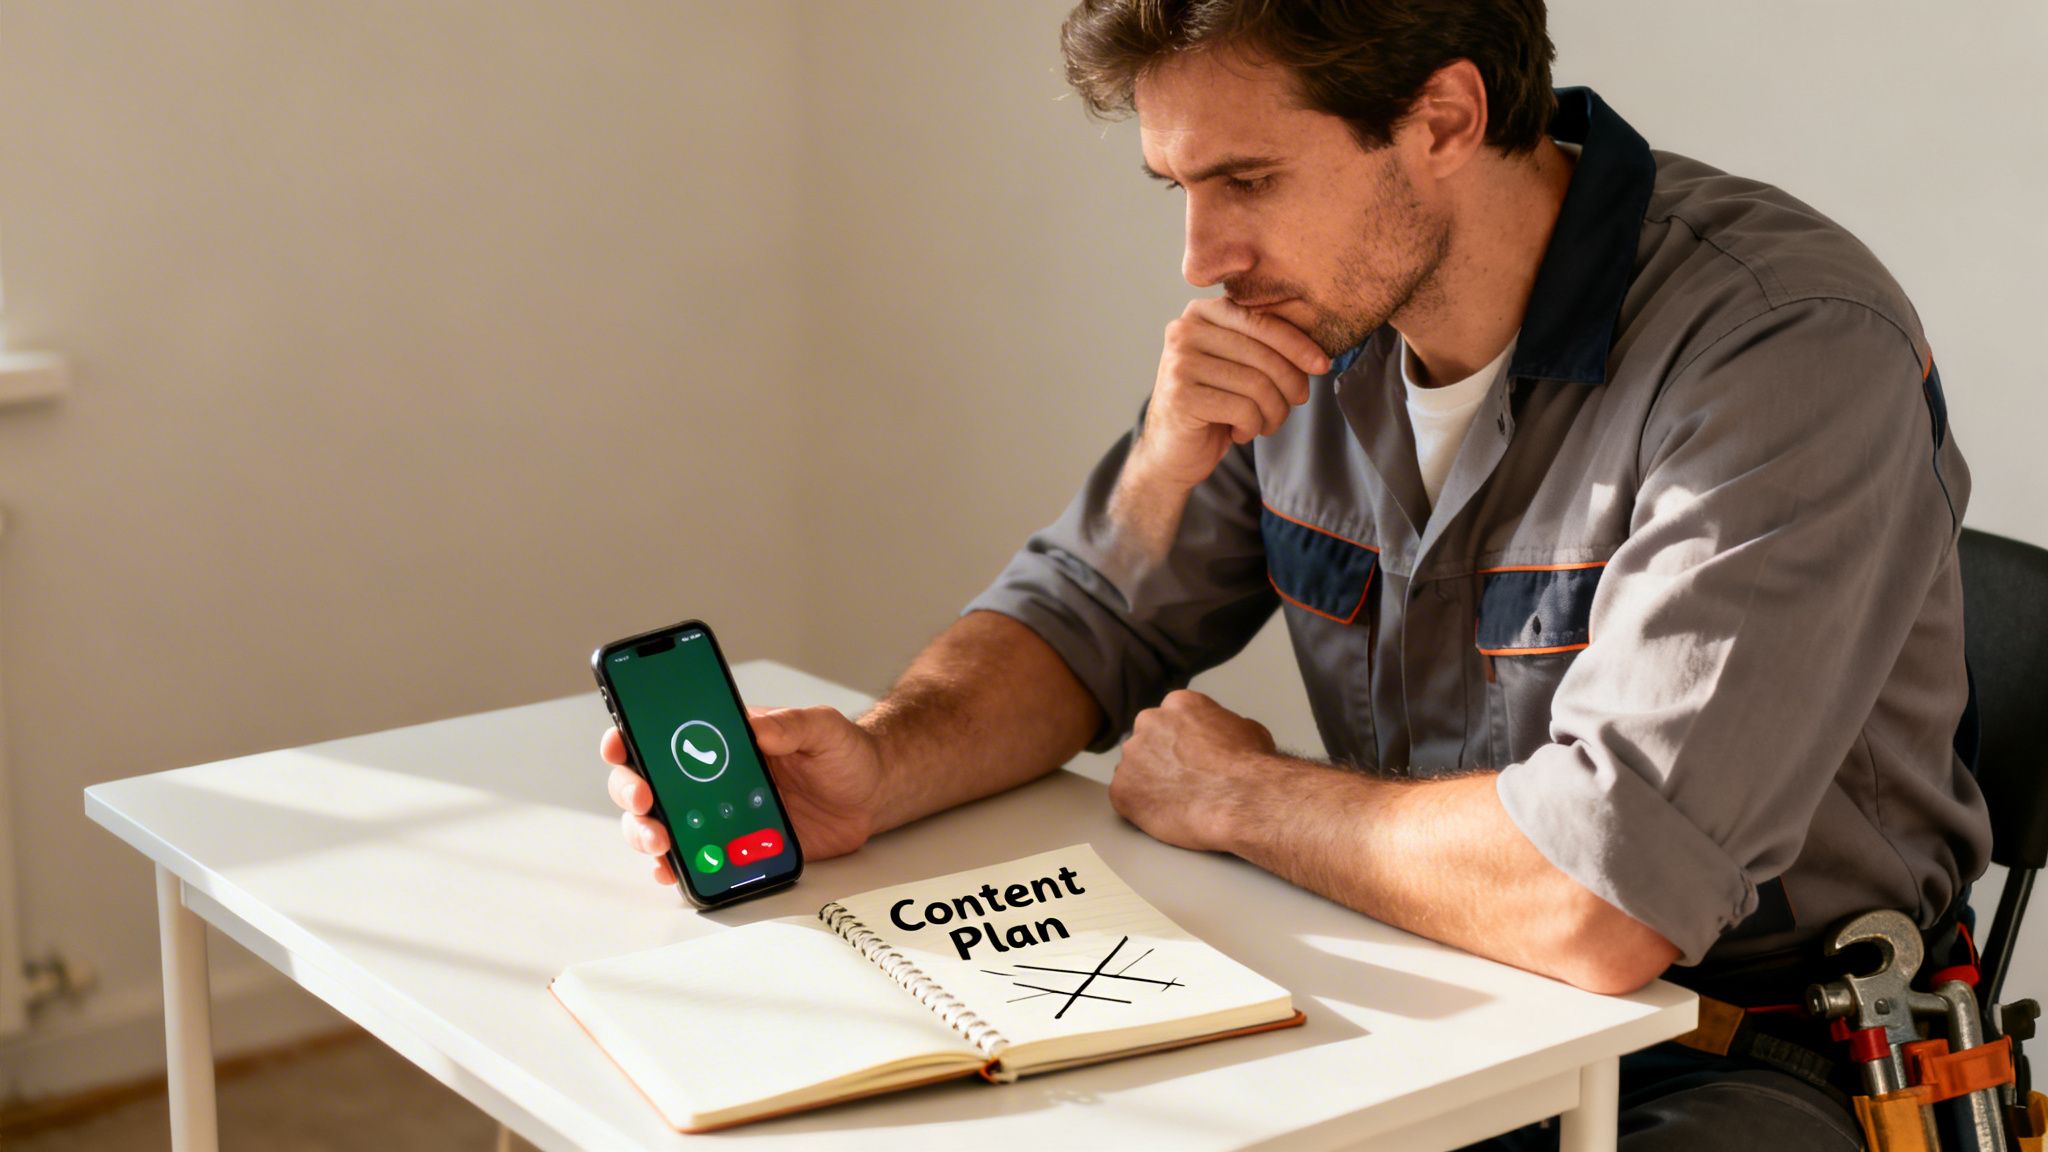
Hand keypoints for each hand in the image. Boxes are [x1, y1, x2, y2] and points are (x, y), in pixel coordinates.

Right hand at [603, 705, 884, 885]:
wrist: (873, 795)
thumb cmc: (844, 753)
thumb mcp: (822, 728)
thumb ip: (790, 724)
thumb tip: (754, 726)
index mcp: (724, 738)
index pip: (662, 732)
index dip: (630, 735)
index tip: (620, 744)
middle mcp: (709, 775)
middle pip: (646, 780)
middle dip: (631, 790)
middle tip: (644, 800)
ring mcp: (717, 813)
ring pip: (659, 823)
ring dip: (646, 833)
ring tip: (659, 842)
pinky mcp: (734, 846)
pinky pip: (692, 858)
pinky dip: (675, 867)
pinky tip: (671, 871)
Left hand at [1110, 690, 1278, 851]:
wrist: (1243, 799)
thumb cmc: (1251, 767)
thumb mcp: (1248, 729)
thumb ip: (1223, 727)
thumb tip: (1225, 736)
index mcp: (1178, 704)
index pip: (1169, 720)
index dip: (1180, 742)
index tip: (1189, 758)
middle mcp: (1149, 722)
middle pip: (1147, 741)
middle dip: (1160, 760)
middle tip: (1182, 781)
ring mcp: (1132, 756)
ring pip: (1134, 770)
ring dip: (1149, 783)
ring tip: (1177, 802)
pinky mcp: (1122, 790)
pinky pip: (1125, 798)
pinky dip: (1141, 808)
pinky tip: (1165, 815)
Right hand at [1134, 298, 1329, 491]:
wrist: (1171, 452)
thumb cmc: (1213, 406)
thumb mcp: (1236, 366)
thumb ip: (1262, 346)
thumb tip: (1318, 354)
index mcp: (1201, 313)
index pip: (1261, 321)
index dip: (1298, 344)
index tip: (1322, 366)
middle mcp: (1184, 331)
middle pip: (1262, 354)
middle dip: (1289, 385)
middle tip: (1294, 403)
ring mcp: (1179, 363)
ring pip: (1257, 385)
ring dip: (1273, 412)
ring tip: (1266, 423)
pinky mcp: (1181, 397)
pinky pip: (1243, 410)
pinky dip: (1252, 427)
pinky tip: (1240, 432)